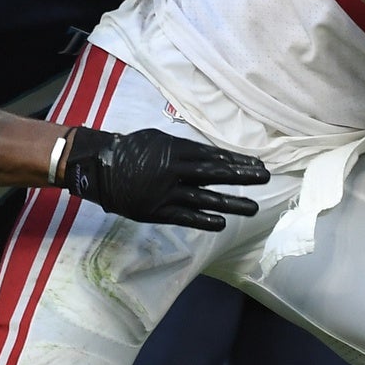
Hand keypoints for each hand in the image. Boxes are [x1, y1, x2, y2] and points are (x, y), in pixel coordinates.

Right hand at [57, 126, 268, 230]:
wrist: (99, 168)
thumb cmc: (131, 149)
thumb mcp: (159, 140)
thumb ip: (184, 149)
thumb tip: (210, 157)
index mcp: (176, 149)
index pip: (214, 157)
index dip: (237, 161)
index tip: (258, 165)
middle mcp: (175, 170)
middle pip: (215, 174)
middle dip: (242, 176)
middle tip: (265, 178)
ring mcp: (167, 192)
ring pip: (205, 198)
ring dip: (231, 204)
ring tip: (253, 208)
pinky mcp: (158, 210)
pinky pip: (186, 217)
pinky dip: (204, 220)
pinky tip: (222, 224)